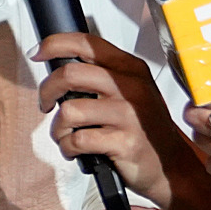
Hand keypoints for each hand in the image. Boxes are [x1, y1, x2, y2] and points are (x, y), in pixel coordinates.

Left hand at [35, 32, 177, 203]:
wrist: (172, 166)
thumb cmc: (146, 129)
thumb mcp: (132, 92)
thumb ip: (102, 76)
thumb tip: (58, 70)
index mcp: (130, 69)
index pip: (86, 43)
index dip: (54, 45)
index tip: (38, 54)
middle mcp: (131, 87)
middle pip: (70, 74)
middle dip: (47, 91)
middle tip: (46, 104)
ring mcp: (128, 115)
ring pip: (69, 111)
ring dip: (58, 128)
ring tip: (66, 136)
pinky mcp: (124, 142)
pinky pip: (77, 140)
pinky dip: (68, 148)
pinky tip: (76, 151)